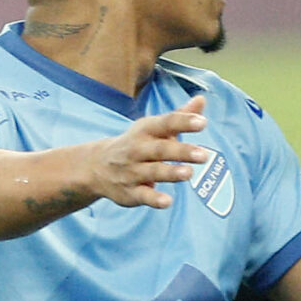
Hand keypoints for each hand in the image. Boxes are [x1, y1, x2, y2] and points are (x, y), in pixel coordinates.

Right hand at [82, 97, 209, 210]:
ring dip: (170, 173)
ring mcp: (132, 171)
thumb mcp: (154, 127)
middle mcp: (137, 149)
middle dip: (181, 151)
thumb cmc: (137, 143)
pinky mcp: (129, 192)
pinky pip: (142, 196)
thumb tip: (202, 99)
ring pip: (152, 172)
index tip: (203, 122)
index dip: (184, 122)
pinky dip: (154, 199)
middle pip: (160, 149)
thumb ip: (180, 116)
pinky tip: (167, 201)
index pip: (166, 123)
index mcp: (146, 130)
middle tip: (204, 155)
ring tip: (189, 173)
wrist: (96, 166)